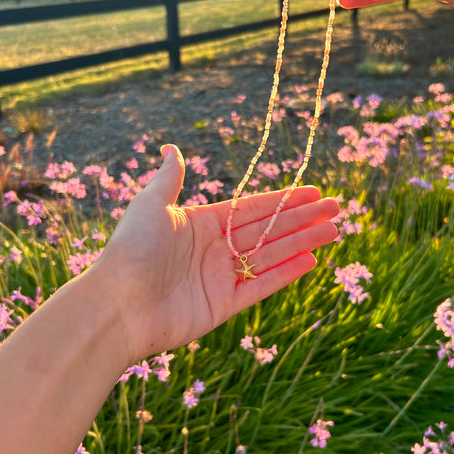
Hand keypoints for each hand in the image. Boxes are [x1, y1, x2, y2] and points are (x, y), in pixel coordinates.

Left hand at [94, 145, 338, 361]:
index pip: (252, 208)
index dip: (283, 199)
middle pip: (269, 230)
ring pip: (271, 255)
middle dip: (303, 219)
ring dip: (303, 242)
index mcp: (202, 223)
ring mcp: (221, 277)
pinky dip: (286, 273)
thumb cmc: (132, 249)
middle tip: (336, 208)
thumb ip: (170, 178)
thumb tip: (172, 148)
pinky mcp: (224, 305)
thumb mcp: (151, 204)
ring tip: (335, 230)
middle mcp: (215, 249)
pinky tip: (311, 260)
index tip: (313, 191)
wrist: (116, 304)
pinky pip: (261, 285)